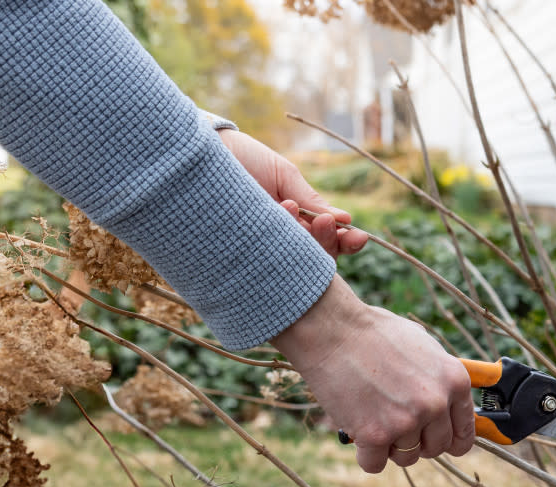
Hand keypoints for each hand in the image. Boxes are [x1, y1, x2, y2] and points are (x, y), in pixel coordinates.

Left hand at [218, 129, 368, 257]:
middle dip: (330, 245)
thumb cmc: (243, 160)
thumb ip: (311, 200)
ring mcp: (257, 252)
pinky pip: (259, 264)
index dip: (346, 244)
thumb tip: (346, 219)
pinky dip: (272, 242)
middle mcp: (279, 243)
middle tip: (329, 223)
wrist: (196, 151)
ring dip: (304, 243)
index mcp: (295, 225)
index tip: (359, 236)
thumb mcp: (283, 177)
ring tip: (291, 208)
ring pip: (292, 265)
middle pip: (315, 261)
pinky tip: (275, 213)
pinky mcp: (231, 258)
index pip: (327, 244)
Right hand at [271, 276, 475, 472]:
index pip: (464, 433)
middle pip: (435, 449)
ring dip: (388, 446)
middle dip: (416, 442)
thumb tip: (446, 405)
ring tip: (372, 417)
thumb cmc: (374, 333)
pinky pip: (374, 464)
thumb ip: (439, 380)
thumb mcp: (423, 347)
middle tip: (394, 424)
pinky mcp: (375, 435)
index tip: (434, 441)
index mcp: (454, 382)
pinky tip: (357, 430)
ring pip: (405, 458)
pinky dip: (364, 454)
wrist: (333, 330)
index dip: (449, 440)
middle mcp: (435, 404)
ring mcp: (406, 421)